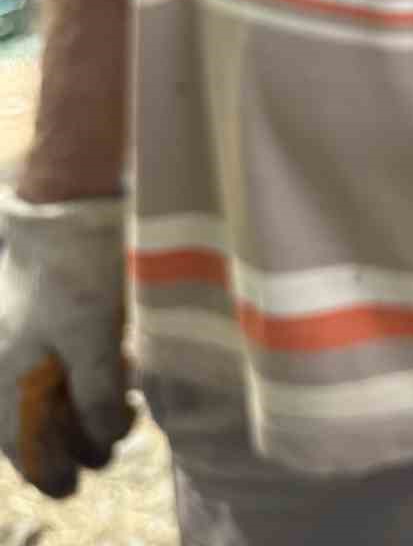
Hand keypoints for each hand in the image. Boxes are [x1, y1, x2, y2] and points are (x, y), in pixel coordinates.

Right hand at [0, 188, 134, 497]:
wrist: (70, 205)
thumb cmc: (76, 272)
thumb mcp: (91, 337)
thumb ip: (96, 392)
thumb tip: (104, 439)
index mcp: (7, 379)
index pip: (21, 447)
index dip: (50, 470)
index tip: (75, 485)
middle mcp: (10, 366)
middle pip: (38, 425)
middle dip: (75, 439)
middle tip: (112, 439)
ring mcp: (27, 342)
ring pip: (52, 396)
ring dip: (85, 409)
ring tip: (124, 406)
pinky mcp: (51, 322)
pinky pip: (61, 366)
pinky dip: (87, 377)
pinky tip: (120, 368)